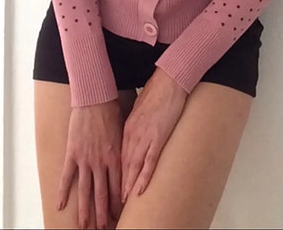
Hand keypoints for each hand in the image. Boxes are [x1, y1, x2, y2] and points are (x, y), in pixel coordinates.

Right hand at [58, 100, 123, 229]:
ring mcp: (86, 159)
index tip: (119, 216)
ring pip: (85, 191)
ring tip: (84, 226)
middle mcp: (101, 162)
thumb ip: (124, 151)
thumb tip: (129, 165)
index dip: (118, 205)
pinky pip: (67, 177)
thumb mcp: (123, 133)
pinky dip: (63, 193)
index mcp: (116, 158)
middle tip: (103, 228)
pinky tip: (61, 206)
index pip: (118, 188)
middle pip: (102, 195)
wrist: (95, 99)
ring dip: (85, 211)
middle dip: (103, 215)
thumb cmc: (111, 112)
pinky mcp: (73, 154)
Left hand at [121, 67, 187, 201]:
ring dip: (128, 185)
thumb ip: (136, 123)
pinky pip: (149, 162)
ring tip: (124, 201)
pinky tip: (140, 189)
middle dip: (119, 183)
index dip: (116, 172)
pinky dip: (144, 177)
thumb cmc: (157, 92)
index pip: (119, 155)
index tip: (113, 186)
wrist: (168, 81)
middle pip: (123, 164)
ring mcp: (145, 136)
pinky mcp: (158, 137)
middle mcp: (133, 134)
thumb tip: (136, 132)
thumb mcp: (141, 110)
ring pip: (133, 166)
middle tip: (116, 199)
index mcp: (128, 127)